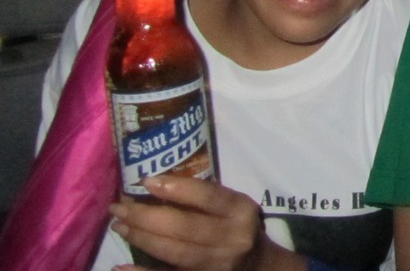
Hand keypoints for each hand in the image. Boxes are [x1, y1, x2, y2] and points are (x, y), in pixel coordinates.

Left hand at [109, 176, 302, 270]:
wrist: (257, 265)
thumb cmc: (237, 226)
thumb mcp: (233, 206)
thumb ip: (205, 197)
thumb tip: (154, 184)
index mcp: (241, 211)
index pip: (209, 197)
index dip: (178, 188)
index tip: (146, 181)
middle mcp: (232, 238)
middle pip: (185, 226)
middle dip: (147, 216)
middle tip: (119, 207)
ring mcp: (217, 264)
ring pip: (174, 252)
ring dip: (141, 239)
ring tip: (119, 226)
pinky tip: (120, 266)